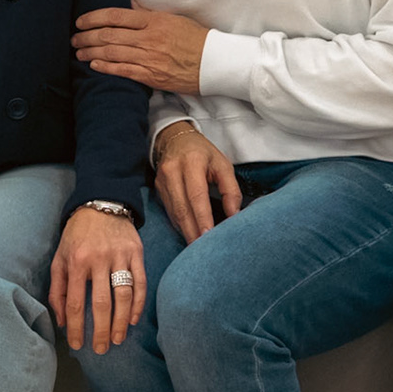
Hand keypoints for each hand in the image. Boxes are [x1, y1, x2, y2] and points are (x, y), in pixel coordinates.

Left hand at [49, 207, 145, 354]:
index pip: (76, 303)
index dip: (77, 327)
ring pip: (123, 296)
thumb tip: (62, 321)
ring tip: (118, 339)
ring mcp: (120, 256)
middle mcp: (98, 259)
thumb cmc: (77, 235)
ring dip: (121, 322)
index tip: (78, 345)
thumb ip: (58, 289)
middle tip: (101, 349)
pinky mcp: (137, 252)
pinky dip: (138, 304)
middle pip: (102, 303)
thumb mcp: (59, 257)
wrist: (101, 203)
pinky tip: (133, 320)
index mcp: (76, 262)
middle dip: (101, 331)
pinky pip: (140, 283)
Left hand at [72, 7, 208, 93]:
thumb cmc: (196, 38)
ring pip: (112, 52)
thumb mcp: (173, 18)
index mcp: (154, 20)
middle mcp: (149, 38)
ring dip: (91, 52)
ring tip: (79, 52)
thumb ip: (149, 15)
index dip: (93, 18)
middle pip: (109, 35)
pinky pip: (123, 70)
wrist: (214, 62)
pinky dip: (106, 67)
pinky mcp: (152, 75)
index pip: (115, 16)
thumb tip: (129, 8)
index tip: (81, 21)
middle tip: (75, 39)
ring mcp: (150, 57)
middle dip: (87, 37)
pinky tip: (94, 64)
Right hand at [152, 122, 241, 244]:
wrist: (174, 139)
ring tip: (198, 248)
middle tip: (203, 252)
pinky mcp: (158, 189)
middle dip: (193, 232)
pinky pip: (170, 212)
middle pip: (182, 209)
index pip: (196, 196)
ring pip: (174, 214)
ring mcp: (162, 181)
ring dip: (186, 232)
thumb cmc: (203, 153)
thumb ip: (230, 190)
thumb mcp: (223, 164)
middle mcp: (172, 172)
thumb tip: (234, 215)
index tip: (208, 237)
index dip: (202, 218)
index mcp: (192, 163)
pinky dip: (180, 226)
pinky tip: (190, 235)